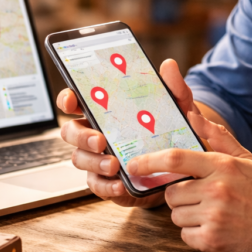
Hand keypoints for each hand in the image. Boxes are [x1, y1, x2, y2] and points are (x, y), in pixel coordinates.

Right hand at [57, 59, 198, 208]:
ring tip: (114, 165)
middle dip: (81, 136)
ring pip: (79, 159)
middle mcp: (96, 133)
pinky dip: (106, 186)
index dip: (67, 99)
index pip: (76, 101)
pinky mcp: (107, 181)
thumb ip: (173, 87)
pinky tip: (120, 186)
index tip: (71, 100)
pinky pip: (96, 185)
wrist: (184, 164)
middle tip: (100, 141)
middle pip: (71, 132)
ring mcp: (98, 158)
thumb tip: (168, 65)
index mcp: (104, 111)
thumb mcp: (177, 107)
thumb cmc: (172, 129)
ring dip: (94, 162)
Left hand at [126, 112, 251, 251]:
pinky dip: (196, 236)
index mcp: (222, 167)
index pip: (175, 158)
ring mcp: (214, 217)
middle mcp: (217, 190)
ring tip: (213, 216)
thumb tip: (192, 115)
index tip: (133, 165)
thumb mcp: (245, 161)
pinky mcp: (213, 241)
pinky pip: (186, 236)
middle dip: (181, 197)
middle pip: (172, 193)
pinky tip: (216, 231)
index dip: (149, 161)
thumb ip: (217, 138)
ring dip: (188, 217)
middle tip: (201, 200)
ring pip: (177, 216)